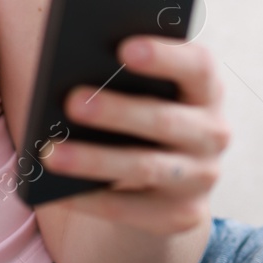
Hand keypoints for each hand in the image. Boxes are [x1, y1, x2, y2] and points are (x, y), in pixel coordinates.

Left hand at [39, 35, 230, 234]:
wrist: (160, 176)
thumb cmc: (132, 107)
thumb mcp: (133, 87)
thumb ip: (113, 69)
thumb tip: (66, 67)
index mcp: (204, 88)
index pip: (197, 66)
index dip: (165, 56)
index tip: (124, 47)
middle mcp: (211, 132)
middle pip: (165, 119)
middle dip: (117, 111)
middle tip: (72, 101)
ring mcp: (201, 177)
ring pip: (145, 167)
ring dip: (94, 160)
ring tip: (50, 152)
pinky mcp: (181, 215)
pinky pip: (130, 209)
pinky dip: (89, 199)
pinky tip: (53, 189)